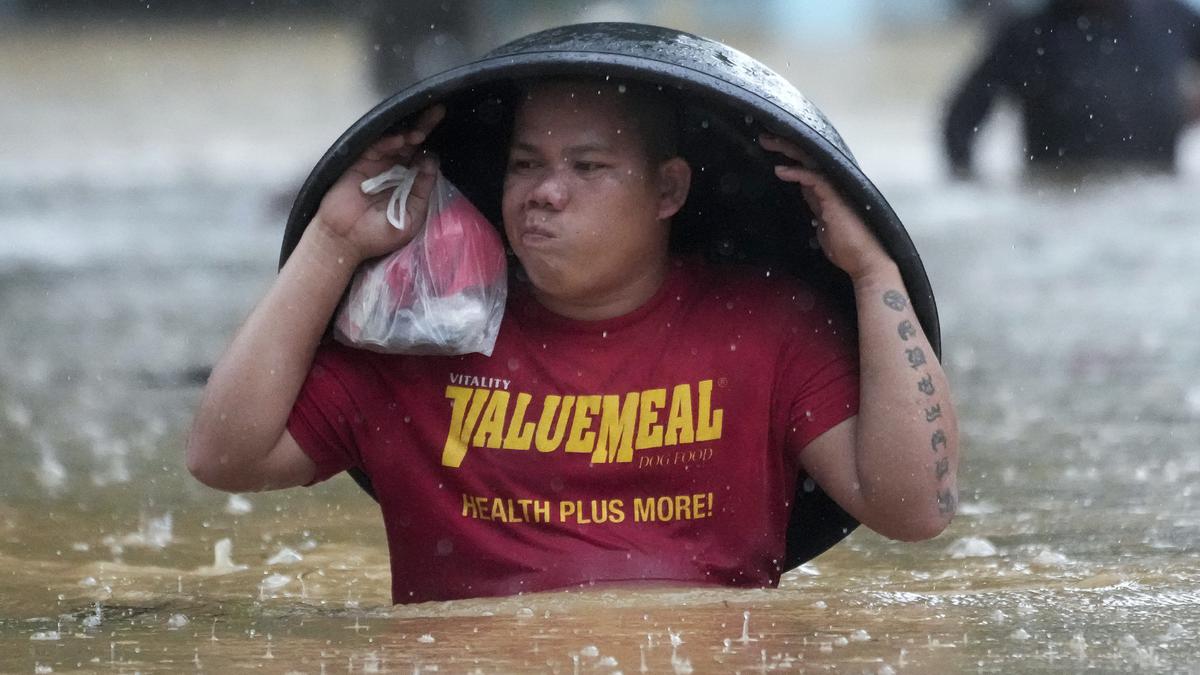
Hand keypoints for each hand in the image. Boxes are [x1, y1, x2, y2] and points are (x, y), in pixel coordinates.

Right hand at [314, 105, 446, 262]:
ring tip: (419, 133)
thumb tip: (431, 161)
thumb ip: (422, 190)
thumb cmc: (379, 234)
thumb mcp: (411, 216)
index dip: (433, 144)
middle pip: (412, 143)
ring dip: (409, 134)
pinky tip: (400, 140)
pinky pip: (376, 147)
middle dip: (425, 126)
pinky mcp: (360, 162)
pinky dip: (388, 142)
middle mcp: (394, 168)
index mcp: (408, 180)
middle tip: (438, 111)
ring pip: (396, 142)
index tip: (447, 130)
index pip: (423, 157)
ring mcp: (377, 164)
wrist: (346, 241)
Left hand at [759, 132, 892, 280]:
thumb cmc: (846, 247)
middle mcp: (832, 185)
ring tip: (767, 141)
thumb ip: (814, 206)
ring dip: (787, 150)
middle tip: (764, 137)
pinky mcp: (834, 198)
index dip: (789, 156)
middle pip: (807, 157)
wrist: (865, 262)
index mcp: (828, 191)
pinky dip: (796, 172)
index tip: (770, 149)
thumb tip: (805, 196)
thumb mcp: (823, 224)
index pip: (807, 166)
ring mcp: (835, 189)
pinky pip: (814, 178)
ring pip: (810, 161)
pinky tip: (780, 170)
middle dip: (785, 145)